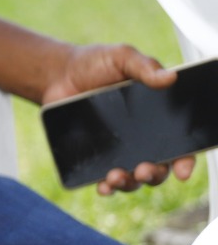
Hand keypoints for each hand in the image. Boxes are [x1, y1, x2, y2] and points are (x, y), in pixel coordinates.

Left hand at [39, 43, 194, 195]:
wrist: (58, 73)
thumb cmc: (95, 64)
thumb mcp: (121, 58)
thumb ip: (143, 66)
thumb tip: (169, 78)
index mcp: (157, 117)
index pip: (180, 143)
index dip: (186, 160)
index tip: (182, 170)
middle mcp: (142, 137)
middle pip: (159, 167)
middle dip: (155, 174)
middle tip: (143, 170)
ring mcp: (119, 149)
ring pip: (133, 178)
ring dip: (129, 183)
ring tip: (115, 176)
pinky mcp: (96, 155)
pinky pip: (104, 178)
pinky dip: (107, 187)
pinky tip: (102, 185)